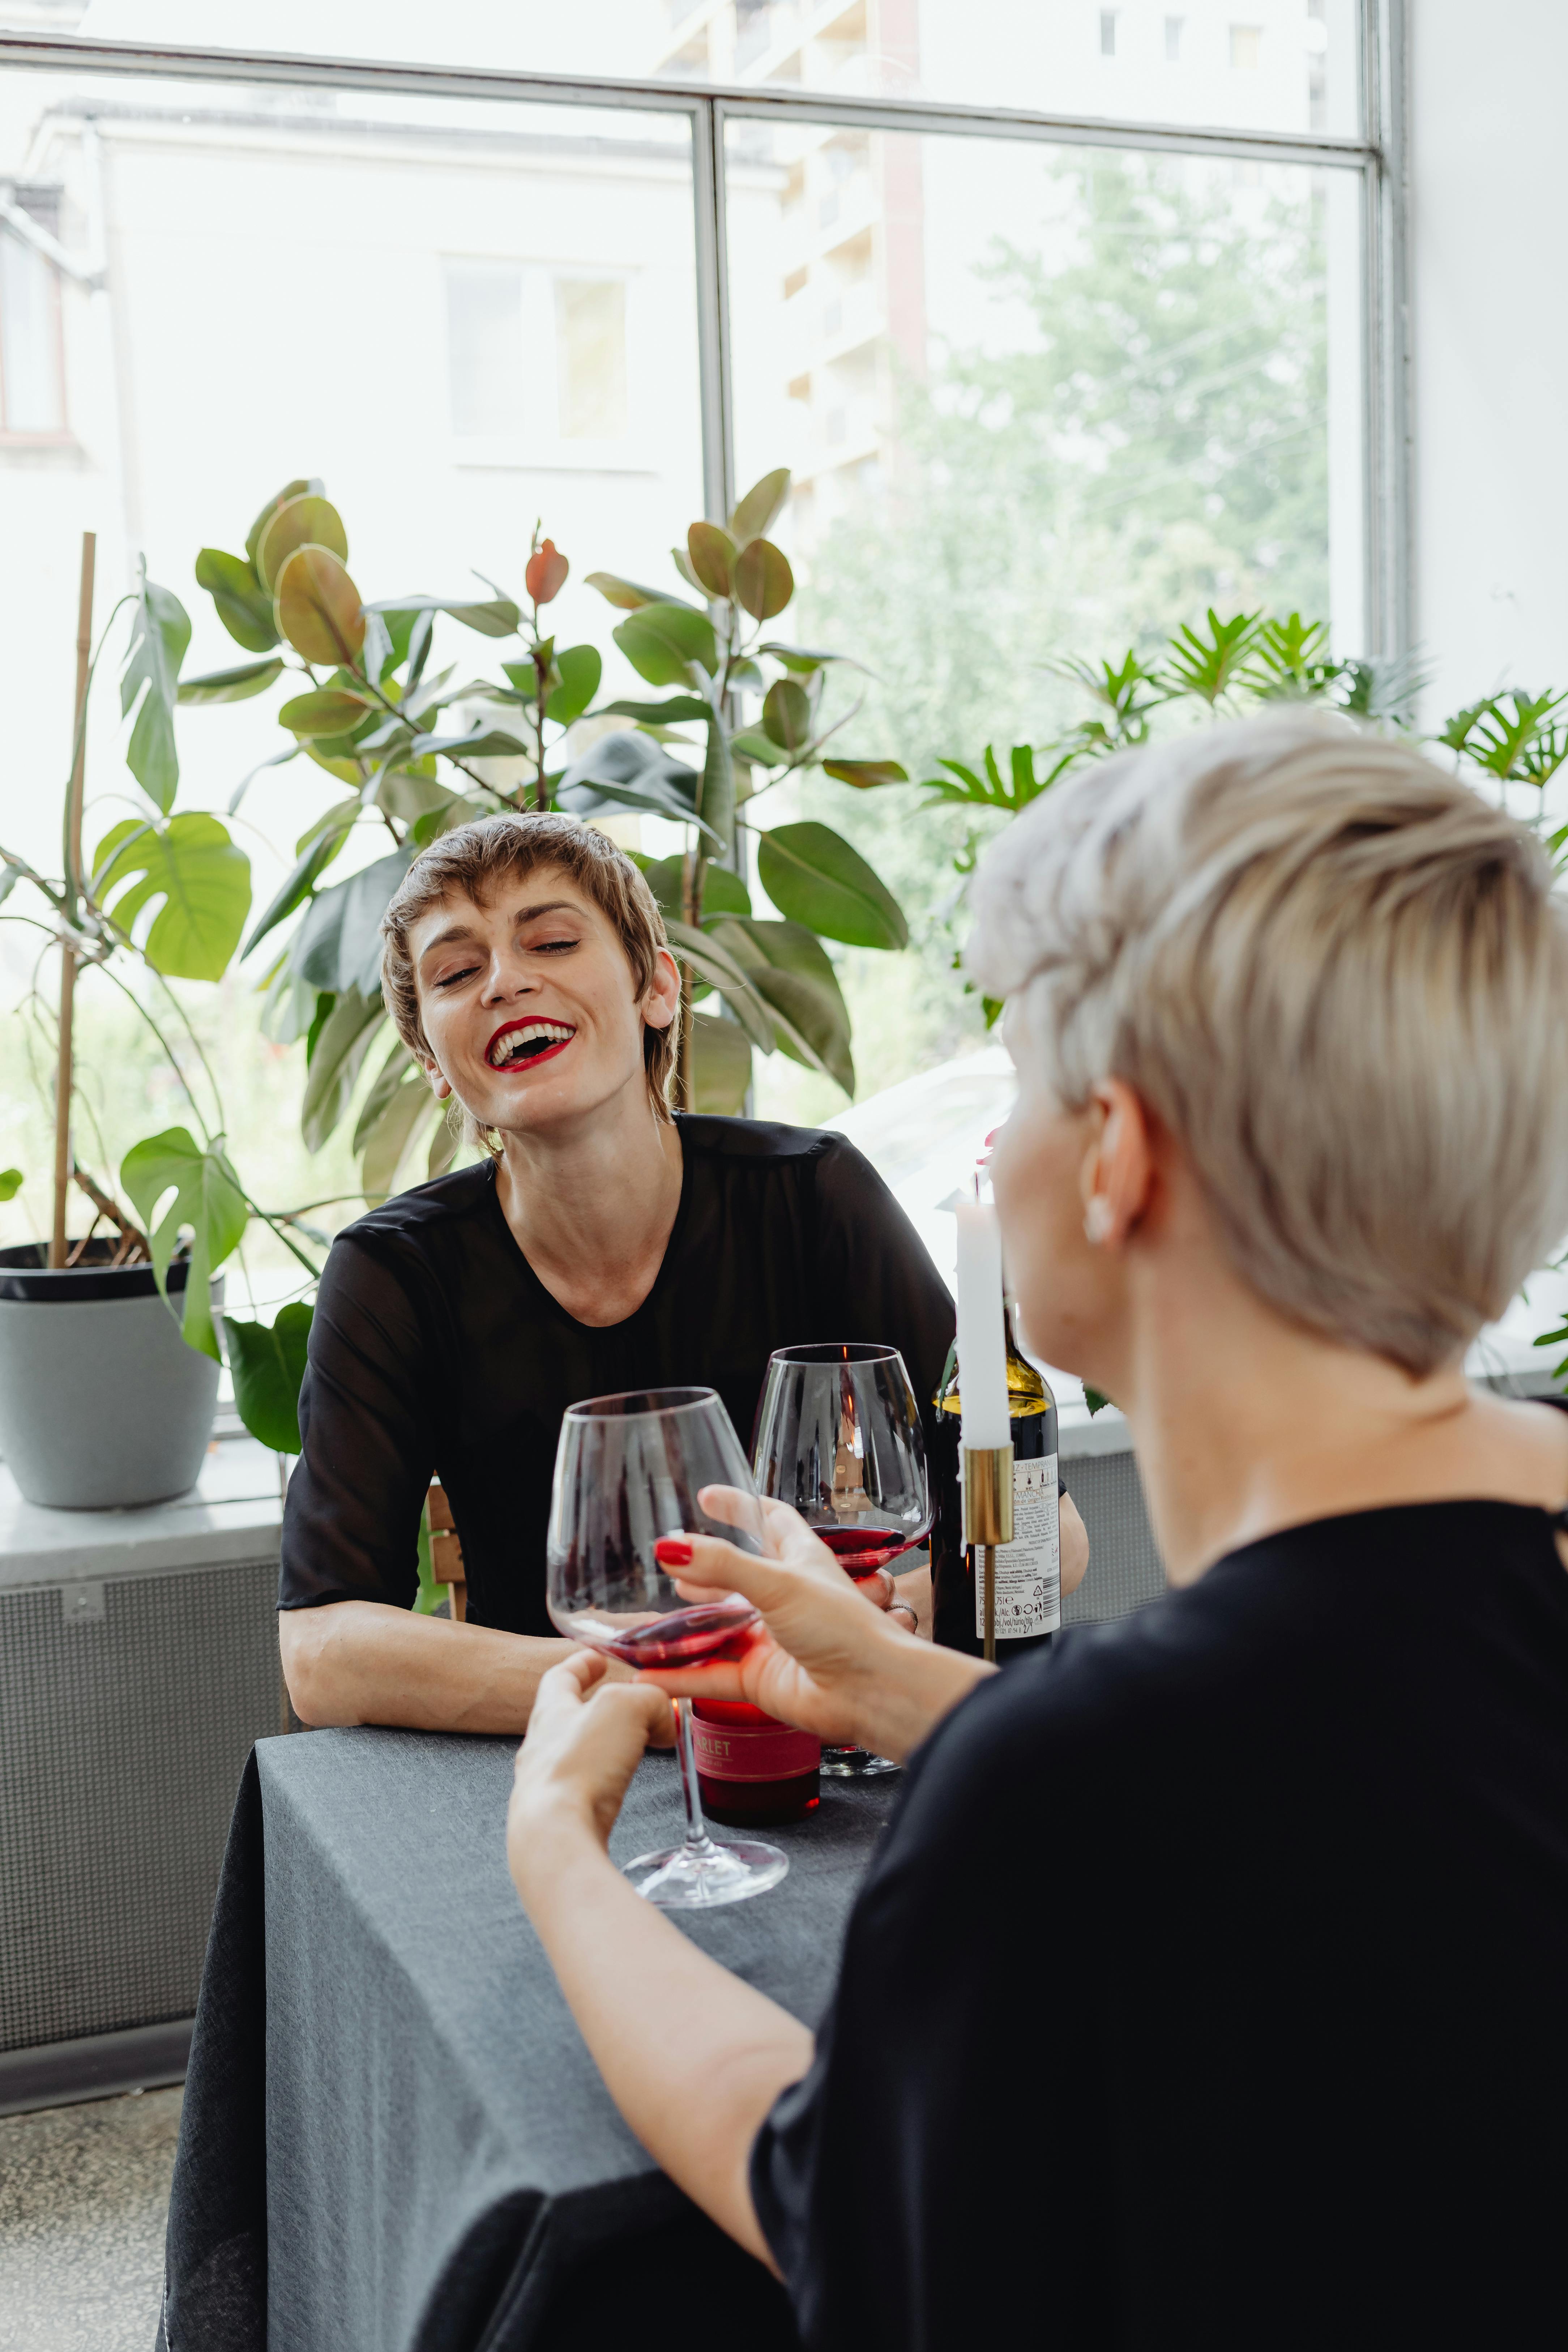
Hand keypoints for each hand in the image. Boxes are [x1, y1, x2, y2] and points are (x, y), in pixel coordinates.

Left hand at [508, 1652, 672, 1901]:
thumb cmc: (577, 1768)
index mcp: (550, 1713)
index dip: (582, 1663)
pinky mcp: (563, 1820)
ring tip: (639, 1746)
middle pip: (570, 1718)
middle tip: (631, 1705)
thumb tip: (664, 1717)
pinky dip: (611, 1783)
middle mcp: (542, 1750)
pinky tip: (627, 1787)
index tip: (597, 1657)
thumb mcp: (624, 1708)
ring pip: (581, 1757)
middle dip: (601, 1709)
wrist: (556, 1838)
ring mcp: (549, 1788)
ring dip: (609, 1748)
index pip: (560, 1677)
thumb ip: (650, 1699)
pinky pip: (591, 1791)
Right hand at [644, 1490, 926, 1751]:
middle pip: (737, 1576)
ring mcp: (771, 1639)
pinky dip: (682, 1675)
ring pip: (719, 1629)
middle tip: (669, 1562)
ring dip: (687, 1626)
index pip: (770, 1520)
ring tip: (651, 1619)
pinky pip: (712, 1674)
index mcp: (800, 1560)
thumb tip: (671, 1546)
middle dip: (704, 1569)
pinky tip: (650, 1673)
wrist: (870, 1691)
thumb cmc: (844, 1627)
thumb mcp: (780, 1583)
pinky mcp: (760, 1679)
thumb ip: (724, 1564)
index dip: (741, 1506)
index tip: (708, 1497)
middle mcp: (785, 1597)